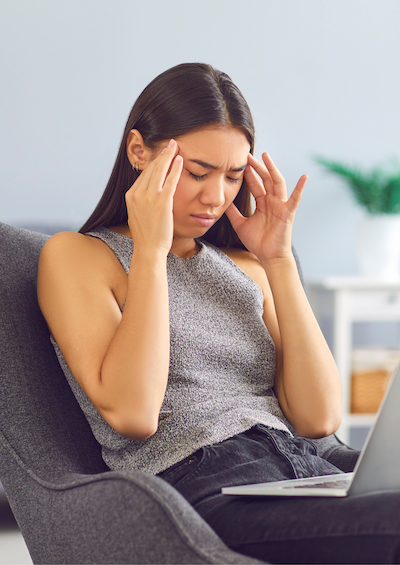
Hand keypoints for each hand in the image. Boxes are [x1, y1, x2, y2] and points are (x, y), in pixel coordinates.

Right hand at [125, 140, 182, 254]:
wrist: (148, 249)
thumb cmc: (146, 236)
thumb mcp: (138, 215)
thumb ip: (141, 202)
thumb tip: (146, 196)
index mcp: (131, 195)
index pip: (144, 174)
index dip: (154, 162)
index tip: (161, 155)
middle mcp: (138, 193)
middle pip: (151, 168)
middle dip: (161, 154)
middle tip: (169, 144)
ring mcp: (149, 197)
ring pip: (159, 170)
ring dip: (168, 155)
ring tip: (175, 146)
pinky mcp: (162, 202)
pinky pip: (170, 180)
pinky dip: (175, 168)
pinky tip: (180, 159)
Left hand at [225, 153, 306, 263]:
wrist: (268, 256)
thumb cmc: (257, 242)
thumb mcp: (240, 224)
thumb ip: (233, 212)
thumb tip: (223, 201)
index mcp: (262, 203)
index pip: (255, 184)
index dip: (248, 174)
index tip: (240, 162)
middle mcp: (272, 202)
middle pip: (265, 179)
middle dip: (257, 167)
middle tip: (248, 155)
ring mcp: (281, 206)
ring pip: (276, 183)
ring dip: (272, 169)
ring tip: (266, 156)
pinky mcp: (288, 213)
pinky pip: (295, 199)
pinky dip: (300, 188)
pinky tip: (305, 176)